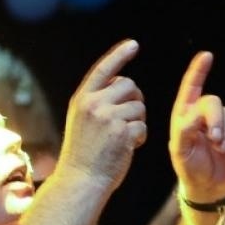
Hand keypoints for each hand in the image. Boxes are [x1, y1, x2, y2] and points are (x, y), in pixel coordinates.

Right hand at [60, 40, 145, 184]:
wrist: (81, 180)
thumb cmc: (85, 153)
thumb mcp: (82, 121)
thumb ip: (97, 101)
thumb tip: (122, 83)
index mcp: (82, 99)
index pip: (104, 69)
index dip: (120, 54)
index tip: (134, 44)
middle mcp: (93, 104)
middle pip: (129, 85)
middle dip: (136, 98)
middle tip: (131, 117)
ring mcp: (107, 117)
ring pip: (139, 106)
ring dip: (138, 121)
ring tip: (124, 137)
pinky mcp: (122, 132)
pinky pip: (142, 125)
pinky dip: (140, 137)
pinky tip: (129, 147)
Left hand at [171, 51, 224, 202]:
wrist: (210, 185)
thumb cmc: (190, 168)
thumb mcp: (180, 151)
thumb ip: (185, 130)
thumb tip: (197, 114)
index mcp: (184, 114)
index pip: (191, 87)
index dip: (199, 70)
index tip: (207, 56)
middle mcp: (202, 114)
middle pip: (214, 101)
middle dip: (216, 120)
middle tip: (215, 140)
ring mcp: (220, 121)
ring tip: (220, 149)